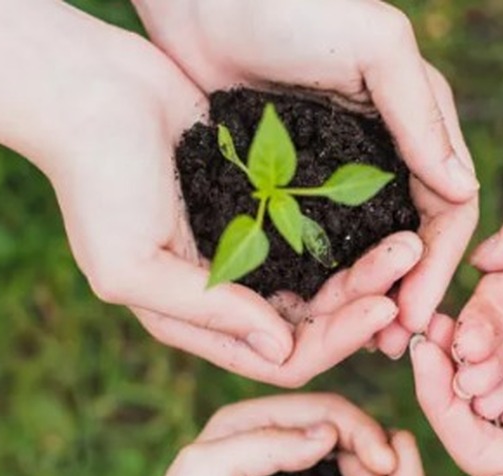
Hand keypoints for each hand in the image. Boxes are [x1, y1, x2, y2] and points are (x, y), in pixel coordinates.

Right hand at [52, 32, 426, 386]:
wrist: (91, 92)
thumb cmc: (98, 183)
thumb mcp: (132, 264)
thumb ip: (206, 312)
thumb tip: (282, 351)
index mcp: (202, 321)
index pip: (284, 356)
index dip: (337, 341)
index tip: (383, 306)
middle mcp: (234, 296)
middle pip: (317, 322)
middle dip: (365, 301)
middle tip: (411, 262)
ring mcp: (254, 252)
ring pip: (327, 281)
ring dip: (369, 268)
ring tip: (409, 240)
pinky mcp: (268, 209)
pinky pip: (322, 236)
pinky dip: (353, 236)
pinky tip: (386, 221)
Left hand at [128, 394, 401, 475]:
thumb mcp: (212, 473)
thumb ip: (269, 443)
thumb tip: (329, 433)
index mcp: (251, 420)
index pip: (326, 410)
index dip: (363, 433)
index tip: (386, 465)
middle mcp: (271, 439)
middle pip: (343, 437)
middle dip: (373, 463)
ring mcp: (283, 474)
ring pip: (346, 466)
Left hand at [132, 0, 480, 353]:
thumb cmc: (293, 6)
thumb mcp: (374, 46)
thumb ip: (421, 115)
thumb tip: (464, 192)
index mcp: (419, 126)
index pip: (449, 209)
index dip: (440, 266)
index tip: (419, 316)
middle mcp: (388, 155)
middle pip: (412, 241)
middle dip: (408, 294)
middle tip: (393, 346)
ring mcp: (338, 173)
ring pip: (367, 250)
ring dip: (369, 296)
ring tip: (359, 340)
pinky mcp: (292, 182)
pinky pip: (319, 242)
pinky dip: (325, 278)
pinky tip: (314, 309)